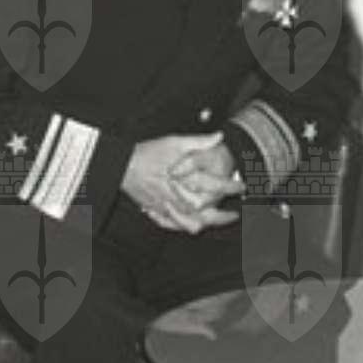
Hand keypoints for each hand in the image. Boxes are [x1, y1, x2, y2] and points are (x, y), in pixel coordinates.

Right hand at [124, 134, 239, 233]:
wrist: (121, 165)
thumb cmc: (146, 153)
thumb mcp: (173, 142)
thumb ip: (198, 141)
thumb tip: (218, 136)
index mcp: (184, 180)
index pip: (215, 187)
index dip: (231, 188)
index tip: (241, 186)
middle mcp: (177, 198)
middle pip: (206, 214)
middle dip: (224, 216)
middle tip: (235, 214)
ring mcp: (166, 207)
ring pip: (190, 225)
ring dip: (206, 224)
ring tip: (217, 222)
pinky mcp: (155, 210)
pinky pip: (172, 225)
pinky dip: (183, 226)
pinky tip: (191, 224)